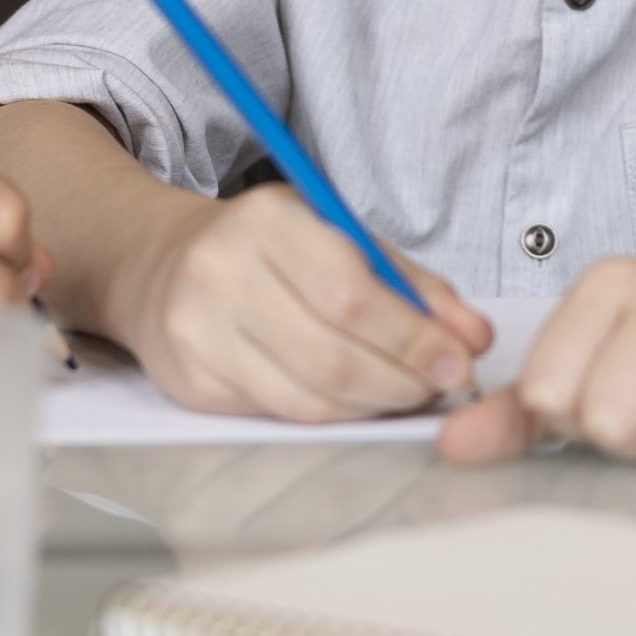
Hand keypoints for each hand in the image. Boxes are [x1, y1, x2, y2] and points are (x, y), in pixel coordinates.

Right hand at [109, 185, 487, 423]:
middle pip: (331, 355)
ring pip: (308, 397)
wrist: (162, 265)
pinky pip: (282, 414)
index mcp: (267, 221)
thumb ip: (411, 284)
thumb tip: (473, 337)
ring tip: (406, 393)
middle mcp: (222, 274)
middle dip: (402, 380)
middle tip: (440, 386)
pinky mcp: (192, 384)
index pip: (351, 294)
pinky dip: (335, 415)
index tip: (459, 360)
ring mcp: (199, 334)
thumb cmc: (270, 248)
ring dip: (374, 405)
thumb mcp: (340, 236)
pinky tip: (358, 401)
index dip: (413, 337)